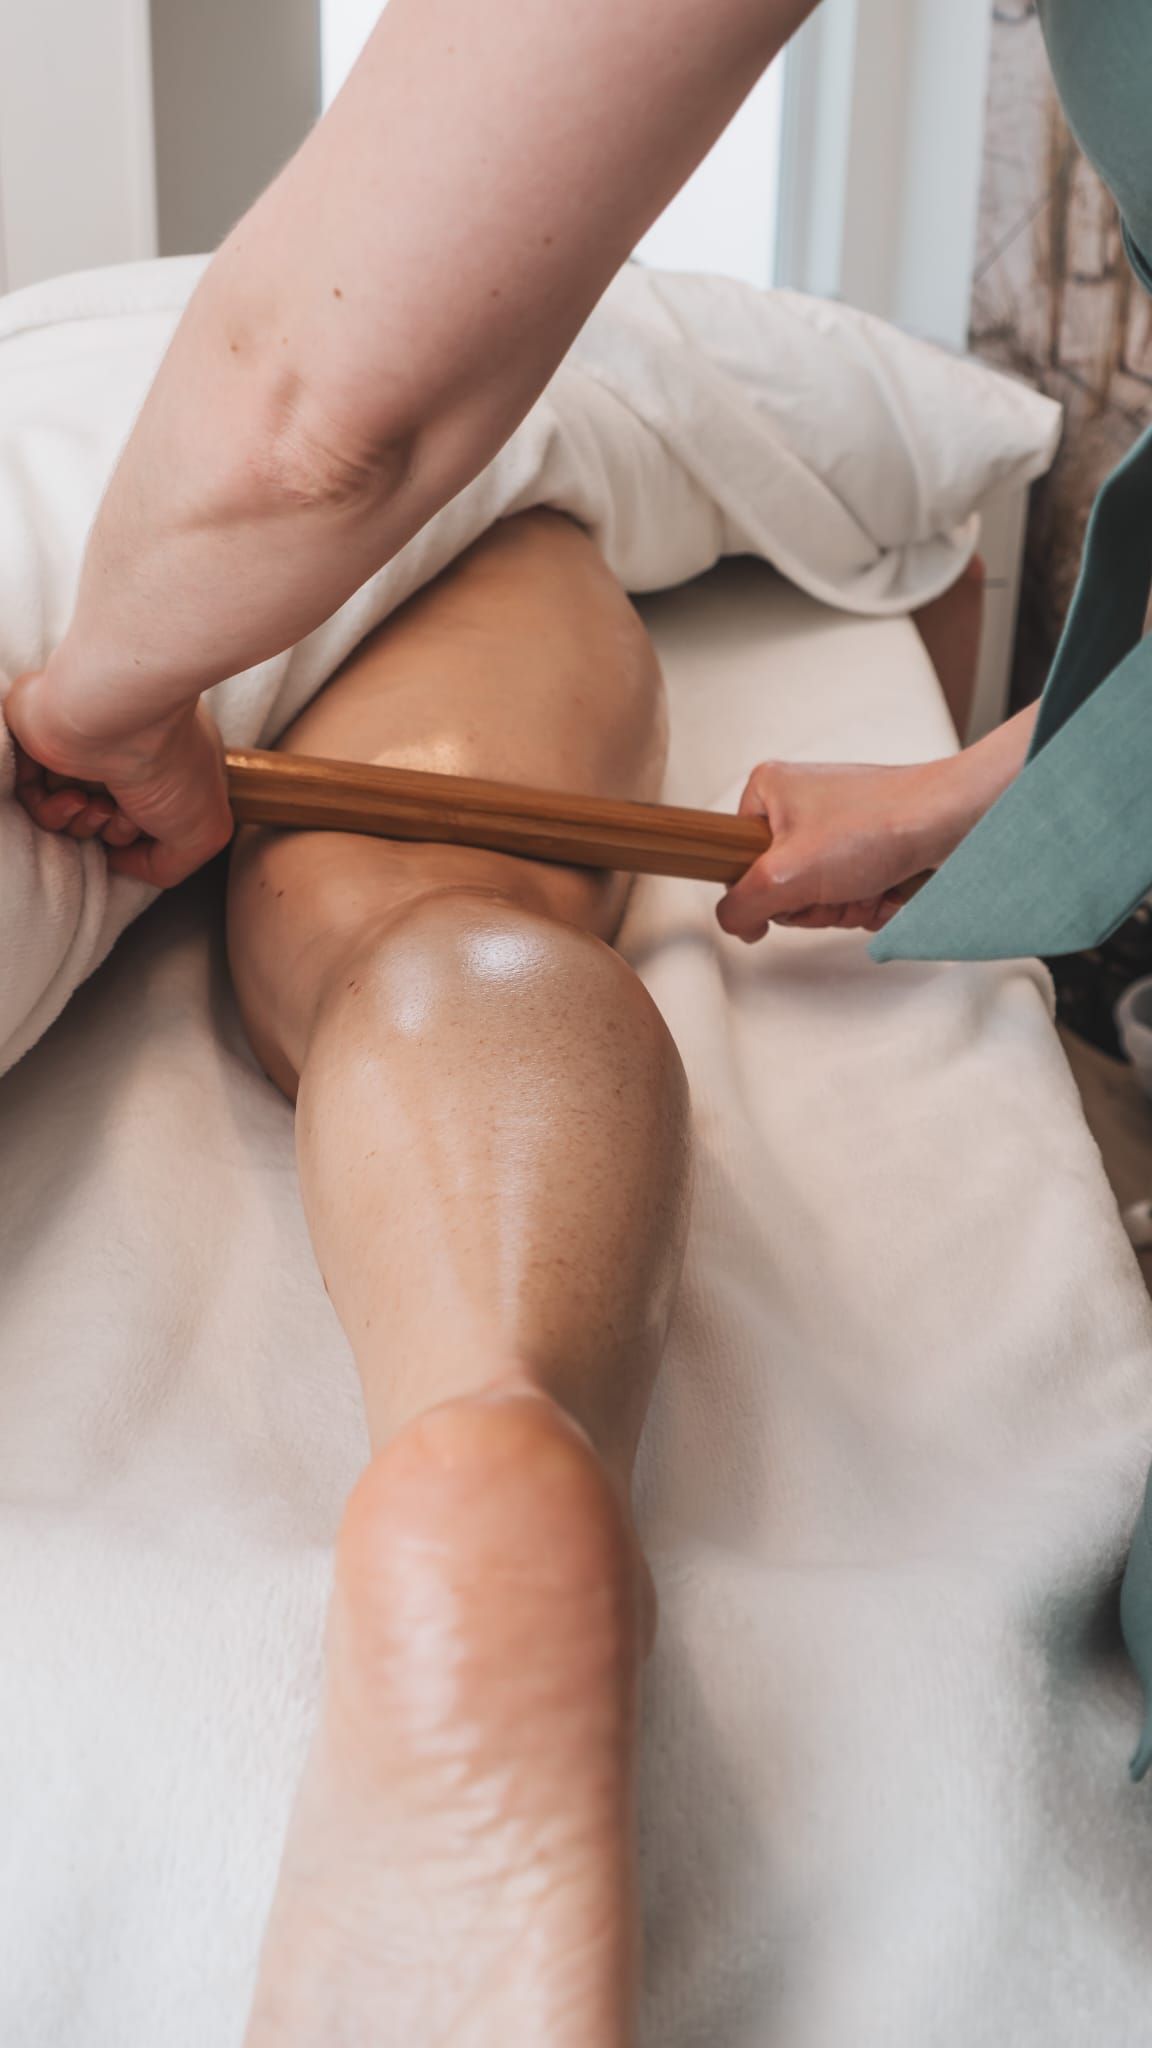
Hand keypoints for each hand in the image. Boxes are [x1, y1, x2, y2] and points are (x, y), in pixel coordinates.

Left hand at [5, 670, 232, 887]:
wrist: (119, 715)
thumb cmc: (170, 759)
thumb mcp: (205, 832)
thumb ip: (171, 865)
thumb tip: (121, 862)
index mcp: (167, 760)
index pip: (150, 814)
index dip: (149, 836)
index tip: (153, 832)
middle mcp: (124, 750)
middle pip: (109, 819)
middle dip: (117, 832)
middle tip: (127, 813)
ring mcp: (79, 746)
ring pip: (70, 813)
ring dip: (85, 824)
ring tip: (98, 804)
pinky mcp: (37, 744)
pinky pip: (34, 799)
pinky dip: (52, 812)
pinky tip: (74, 796)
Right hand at [717, 757, 971, 943]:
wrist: (954, 820)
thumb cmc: (881, 823)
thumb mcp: (786, 874)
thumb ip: (741, 906)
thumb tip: (737, 923)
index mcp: (768, 791)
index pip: (738, 864)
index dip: (767, 890)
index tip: (795, 885)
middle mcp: (800, 804)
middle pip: (782, 886)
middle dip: (815, 902)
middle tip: (838, 887)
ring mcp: (836, 826)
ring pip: (819, 896)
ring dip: (845, 906)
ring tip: (869, 882)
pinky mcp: (867, 846)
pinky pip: (850, 893)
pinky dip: (869, 901)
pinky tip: (887, 886)